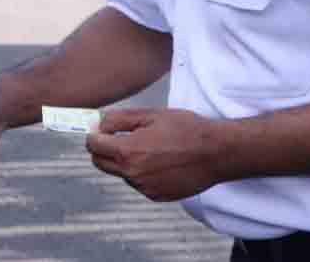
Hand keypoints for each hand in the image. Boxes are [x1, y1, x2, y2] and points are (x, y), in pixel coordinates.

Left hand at [85, 107, 222, 202]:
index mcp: (128, 152)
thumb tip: (99, 125)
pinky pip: (139, 183)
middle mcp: (133, 174)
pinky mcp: (156, 195)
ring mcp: (144, 187)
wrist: (215, 153)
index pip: (93, 146)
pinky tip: (160, 161)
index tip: (100, 130)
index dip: (94, 135)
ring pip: (121, 173)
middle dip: (103, 150)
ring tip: (151, 148)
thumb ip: (119, 120)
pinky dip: (142, 172)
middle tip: (117, 137)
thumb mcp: (151, 115)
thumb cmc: (186, 130)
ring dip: (125, 161)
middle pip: (101, 163)